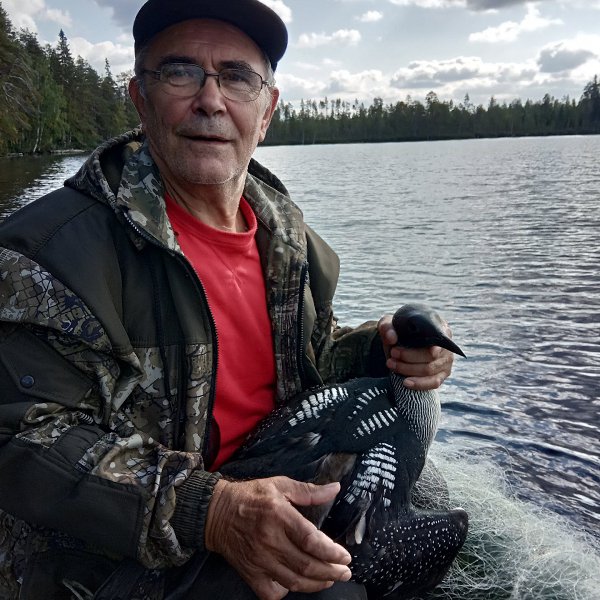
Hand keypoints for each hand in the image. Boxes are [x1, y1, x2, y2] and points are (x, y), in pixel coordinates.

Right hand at [205, 477, 351, 599]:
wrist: (216, 513)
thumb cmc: (250, 497)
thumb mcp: (280, 485)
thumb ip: (309, 490)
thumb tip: (335, 489)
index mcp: (279, 515)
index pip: (311, 540)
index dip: (332, 552)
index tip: (345, 556)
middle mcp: (269, 540)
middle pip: (307, 565)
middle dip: (332, 572)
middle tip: (345, 572)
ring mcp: (259, 560)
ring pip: (294, 582)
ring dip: (317, 584)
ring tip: (330, 579)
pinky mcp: (250, 573)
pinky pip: (272, 592)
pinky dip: (288, 592)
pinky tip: (298, 583)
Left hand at [378, 315, 453, 389]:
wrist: (399, 346)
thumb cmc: (399, 333)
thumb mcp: (391, 325)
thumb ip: (387, 327)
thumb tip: (391, 337)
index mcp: (439, 328)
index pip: (437, 337)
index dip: (426, 344)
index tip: (404, 348)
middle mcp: (446, 346)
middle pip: (430, 356)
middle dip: (408, 357)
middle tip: (392, 353)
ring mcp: (445, 362)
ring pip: (429, 370)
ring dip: (408, 369)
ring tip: (392, 365)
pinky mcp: (441, 376)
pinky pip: (433, 383)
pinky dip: (419, 384)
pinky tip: (405, 382)